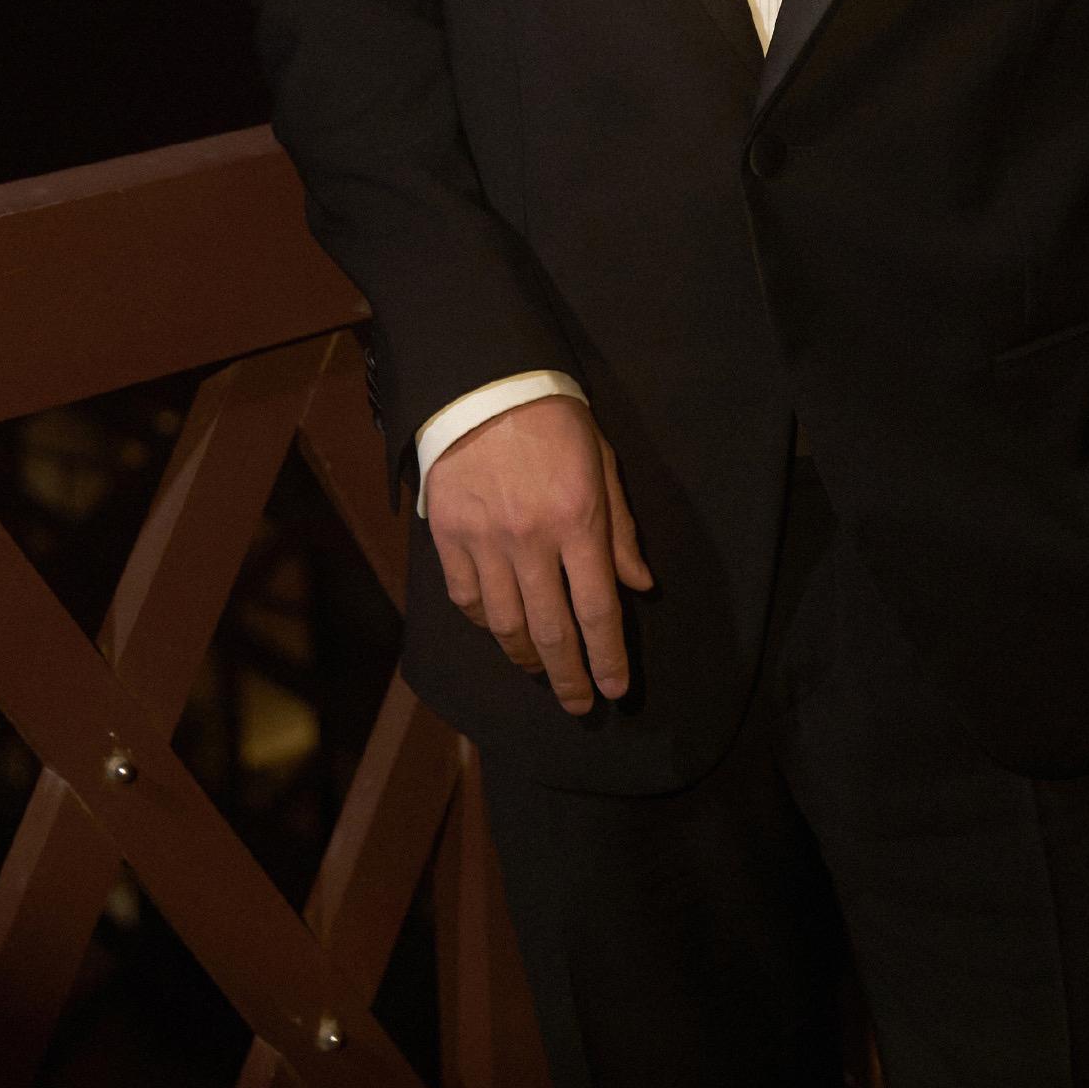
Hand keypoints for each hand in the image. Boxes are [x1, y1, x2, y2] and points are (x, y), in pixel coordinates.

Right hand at [424, 394, 653, 714]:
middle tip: (580, 705)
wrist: (483, 383)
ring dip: (526, 658)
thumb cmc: (555, 419)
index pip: (598, 611)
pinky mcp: (448, 534)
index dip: (608, 659)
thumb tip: (639, 586)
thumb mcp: (602, 463)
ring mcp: (485, 540)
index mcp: (578, 520)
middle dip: (569, 678)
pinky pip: (467, 597)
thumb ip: (619, 529)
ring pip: (505, 625)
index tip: (616, 690)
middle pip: (552, 632)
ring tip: (541, 671)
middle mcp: (532, 540)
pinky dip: (484, 622)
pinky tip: (499, 628)